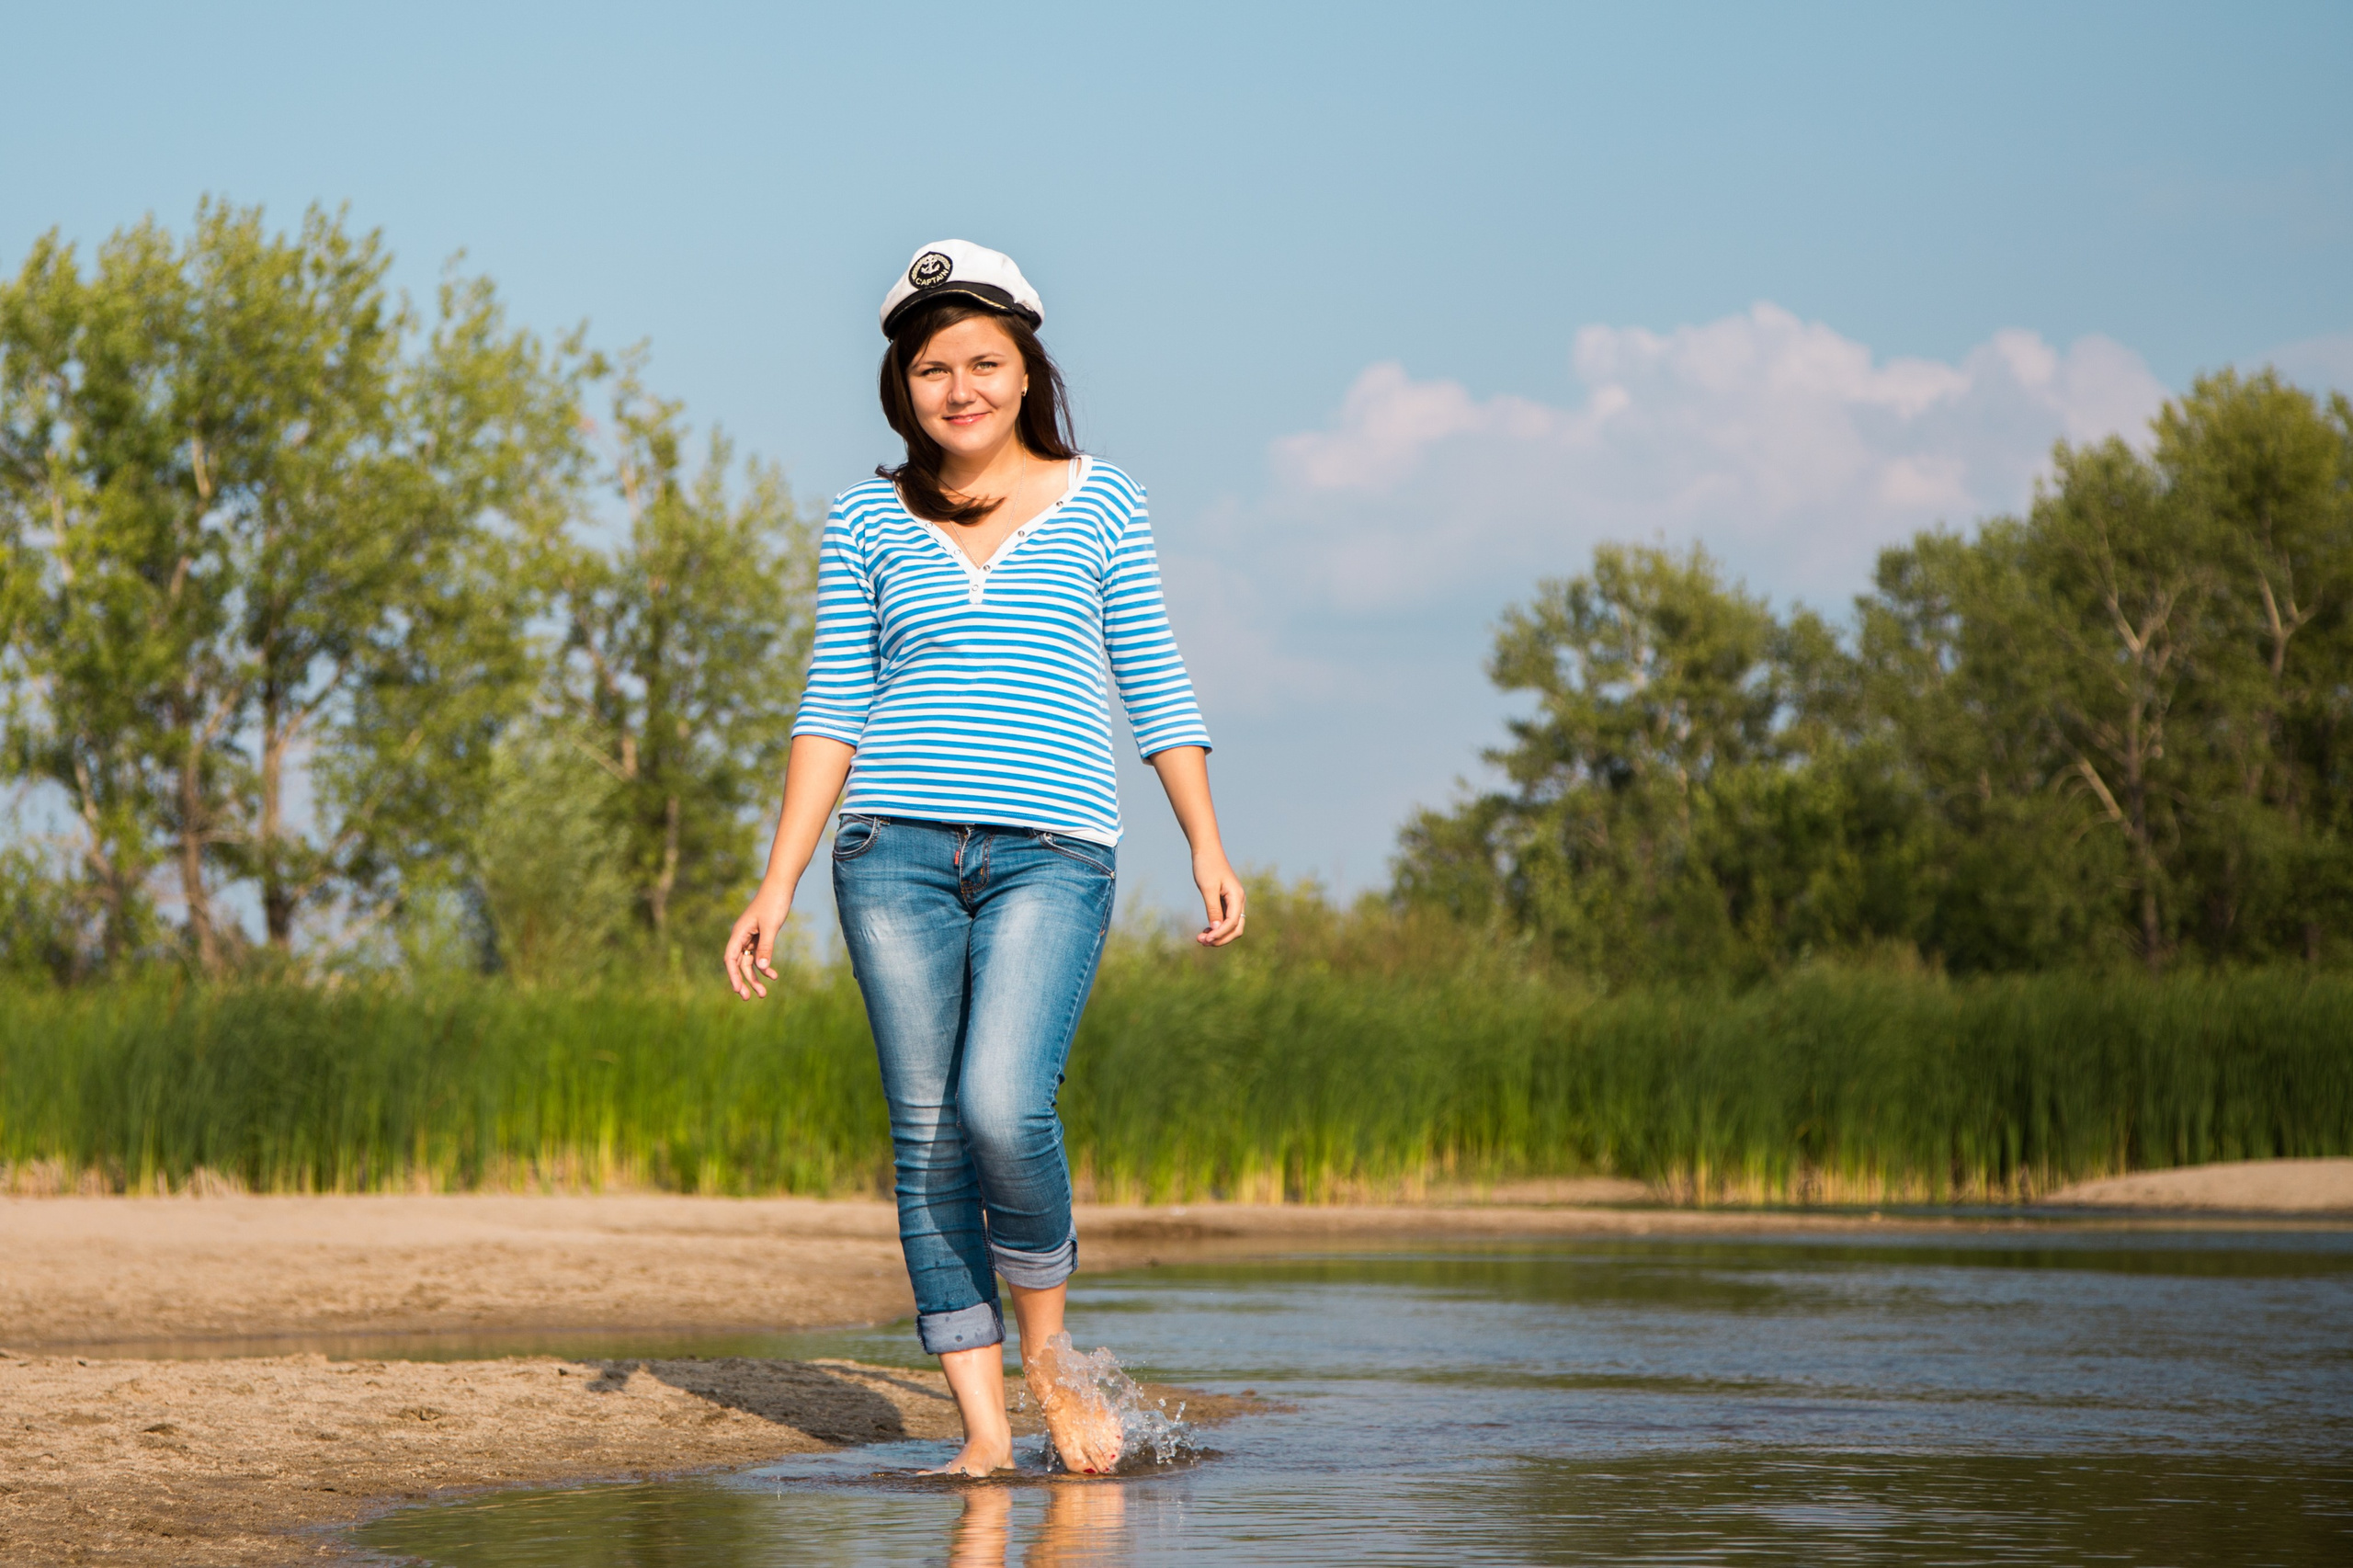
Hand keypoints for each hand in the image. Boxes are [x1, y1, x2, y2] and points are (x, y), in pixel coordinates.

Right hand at [724, 884, 792, 998]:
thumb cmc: (773, 903)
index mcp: (739, 933)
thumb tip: (761, 967)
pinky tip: (773, 975)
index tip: (738, 990)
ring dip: (756, 977)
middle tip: (749, 998)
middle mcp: (741, 936)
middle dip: (744, 981)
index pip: (730, 959)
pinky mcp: (760, 936)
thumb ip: (766, 946)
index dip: (733, 975)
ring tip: (763, 994)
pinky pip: (759, 955)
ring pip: (749, 962)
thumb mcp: (771, 926)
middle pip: (738, 964)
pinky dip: (765, 966)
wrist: (780, 887)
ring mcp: (750, 937)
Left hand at [1193, 851, 1245, 945]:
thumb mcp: (1208, 888)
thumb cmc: (1207, 866)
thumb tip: (1216, 930)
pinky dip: (1216, 927)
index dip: (1220, 934)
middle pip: (1236, 928)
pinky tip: (1205, 931)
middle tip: (1202, 942)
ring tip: (1201, 939)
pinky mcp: (1226, 901)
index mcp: (1237, 896)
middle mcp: (1238, 901)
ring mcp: (1233, 901)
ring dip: (1218, 935)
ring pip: (1231, 926)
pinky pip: (1225, 920)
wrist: (1206, 850)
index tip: (1206, 939)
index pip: (1233, 922)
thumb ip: (1213, 909)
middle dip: (1221, 938)